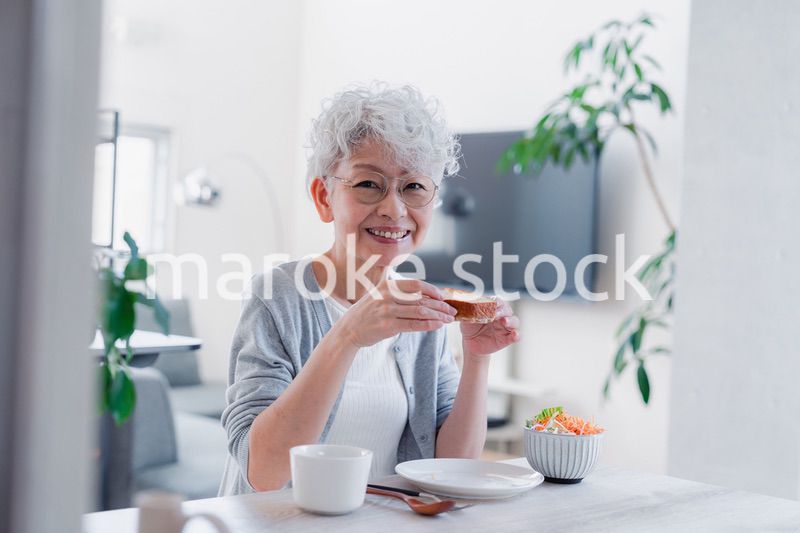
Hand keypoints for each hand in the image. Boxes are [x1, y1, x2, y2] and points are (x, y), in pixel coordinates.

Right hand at [336, 279, 456, 347]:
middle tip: (452, 310)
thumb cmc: (367, 312)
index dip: (432, 290)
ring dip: (438, 316)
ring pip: (420, 312)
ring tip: (448, 320)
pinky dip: (428, 325)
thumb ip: (395, 287)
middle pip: (421, 299)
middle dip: (440, 305)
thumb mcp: (377, 292)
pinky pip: (413, 325)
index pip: (415, 284)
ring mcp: (387, 311)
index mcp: (387, 285)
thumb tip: (419, 288)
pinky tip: (438, 326)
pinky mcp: (388, 327)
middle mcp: (387, 296)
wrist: (349, 329)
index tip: (443, 296)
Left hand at [460, 299, 519, 357]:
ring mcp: (505, 328)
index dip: (497, 302)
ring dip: (511, 321)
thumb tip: (468, 305)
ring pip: (515, 321)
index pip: (498, 302)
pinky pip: (516, 336)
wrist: (470, 343)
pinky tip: (514, 335)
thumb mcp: (466, 318)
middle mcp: (501, 316)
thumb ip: (469, 312)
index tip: (493, 303)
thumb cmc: (469, 327)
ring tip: (504, 322)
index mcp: (493, 309)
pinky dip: (517, 335)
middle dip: (503, 311)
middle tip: (496, 314)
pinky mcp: (507, 339)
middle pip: (508, 310)